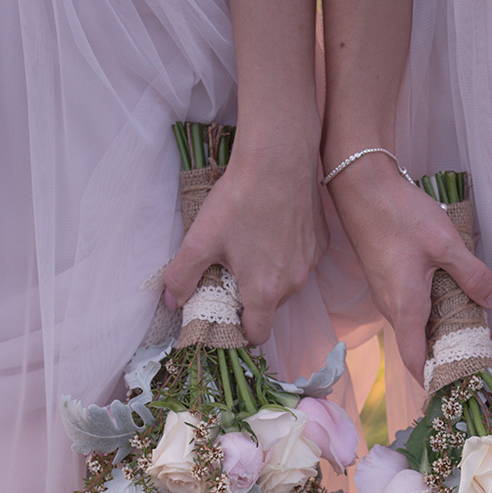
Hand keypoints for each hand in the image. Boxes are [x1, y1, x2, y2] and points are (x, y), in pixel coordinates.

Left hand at [160, 140, 327, 345]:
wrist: (278, 159)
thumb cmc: (239, 199)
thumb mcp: (200, 239)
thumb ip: (181, 276)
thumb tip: (171, 302)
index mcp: (264, 290)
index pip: (257, 333)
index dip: (239, 329)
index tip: (225, 314)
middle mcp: (293, 283)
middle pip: (270, 307)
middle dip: (251, 297)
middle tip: (231, 270)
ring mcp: (310, 262)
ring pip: (286, 283)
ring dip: (269, 275)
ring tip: (250, 244)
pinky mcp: (321, 242)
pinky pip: (301, 261)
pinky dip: (286, 254)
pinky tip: (271, 228)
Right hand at [326, 155, 491, 378]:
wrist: (361, 187)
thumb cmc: (400, 215)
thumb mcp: (446, 244)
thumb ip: (474, 276)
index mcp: (405, 308)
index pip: (417, 361)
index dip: (436, 380)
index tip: (459, 389)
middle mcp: (392, 308)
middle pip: (419, 346)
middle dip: (448, 355)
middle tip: (483, 353)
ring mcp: (386, 295)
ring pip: (415, 326)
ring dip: (442, 331)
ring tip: (476, 326)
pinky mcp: (387, 281)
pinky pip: (411, 309)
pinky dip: (432, 312)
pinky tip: (453, 297)